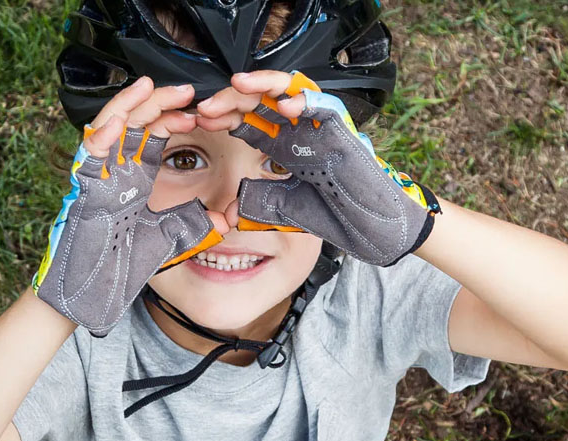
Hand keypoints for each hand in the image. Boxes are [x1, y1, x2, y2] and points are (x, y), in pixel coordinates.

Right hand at [32, 77, 226, 336]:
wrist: (95, 286)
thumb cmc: (123, 262)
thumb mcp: (170, 237)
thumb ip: (195, 225)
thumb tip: (226, 222)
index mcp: (135, 175)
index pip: (154, 134)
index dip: (174, 119)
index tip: (198, 114)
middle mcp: (116, 169)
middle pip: (136, 122)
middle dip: (159, 102)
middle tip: (187, 91)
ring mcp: (98, 175)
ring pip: (111, 126)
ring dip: (130, 105)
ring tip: (151, 86)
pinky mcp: (83, 187)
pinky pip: (89, 153)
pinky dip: (103, 135)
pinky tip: (122, 120)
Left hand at [197, 70, 441, 266]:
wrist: (367, 229)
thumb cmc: (334, 215)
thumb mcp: (283, 208)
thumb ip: (258, 202)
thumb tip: (229, 210)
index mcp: (283, 144)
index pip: (249, 119)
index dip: (224, 116)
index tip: (199, 120)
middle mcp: (298, 131)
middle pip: (262, 100)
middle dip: (232, 99)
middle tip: (208, 106)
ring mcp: (320, 129)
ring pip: (290, 90)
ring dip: (263, 85)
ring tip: (238, 85)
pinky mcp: (342, 132)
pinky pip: (324, 106)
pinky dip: (305, 101)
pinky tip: (282, 105)